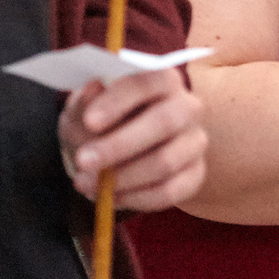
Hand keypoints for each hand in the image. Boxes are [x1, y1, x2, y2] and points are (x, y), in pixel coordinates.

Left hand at [59, 68, 206, 209]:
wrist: (118, 153)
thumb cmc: (103, 124)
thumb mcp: (84, 110)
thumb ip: (85, 103)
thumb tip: (94, 90)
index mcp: (162, 80)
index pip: (146, 83)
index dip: (118, 101)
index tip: (89, 121)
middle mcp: (188, 106)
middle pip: (164, 122)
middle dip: (119, 145)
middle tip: (83, 161)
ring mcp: (195, 141)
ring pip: (165, 162)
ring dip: (121, 177)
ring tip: (86, 183)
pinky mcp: (195, 174)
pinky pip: (169, 191)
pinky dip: (134, 198)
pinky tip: (110, 197)